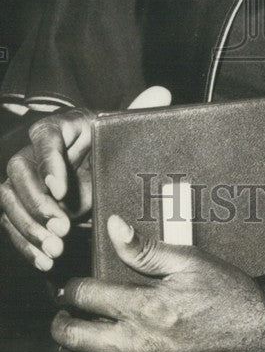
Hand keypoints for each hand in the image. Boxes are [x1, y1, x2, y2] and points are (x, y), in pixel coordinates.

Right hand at [0, 87, 170, 270]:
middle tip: (62, 226)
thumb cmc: (112, 145)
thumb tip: (162, 91)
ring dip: (29, 228)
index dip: (49, 163)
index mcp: (60, 126)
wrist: (102, 170)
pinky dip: (26, 244)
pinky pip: (12, 225)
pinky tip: (43, 260)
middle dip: (38, 203)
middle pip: (20, 172)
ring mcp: (24, 180)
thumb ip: (140, 113)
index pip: (45, 138)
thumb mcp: (123, 132)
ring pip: (9, 201)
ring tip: (55, 248)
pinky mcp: (21, 206)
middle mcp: (35, 150)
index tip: (62, 189)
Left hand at [52, 215, 264, 351]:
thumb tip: (115, 227)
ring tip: (68, 346)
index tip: (70, 288)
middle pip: (77, 336)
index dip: (71, 289)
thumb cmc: (230, 297)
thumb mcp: (192, 262)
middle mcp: (138, 345)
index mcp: (145, 305)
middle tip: (62, 314)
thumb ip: (147, 249)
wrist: (262, 338)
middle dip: (61, 323)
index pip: (86, 296)